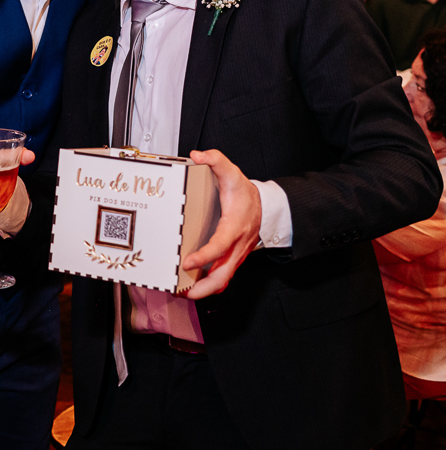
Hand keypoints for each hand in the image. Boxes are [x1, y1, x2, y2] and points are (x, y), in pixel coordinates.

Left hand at [182, 149, 261, 299]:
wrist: (266, 207)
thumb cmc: (245, 193)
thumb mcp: (232, 172)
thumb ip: (216, 160)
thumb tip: (198, 155)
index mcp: (234, 226)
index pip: (219, 246)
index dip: (204, 256)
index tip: (187, 262)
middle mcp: (236, 245)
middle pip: (224, 275)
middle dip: (205, 288)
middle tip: (184, 293)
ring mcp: (236, 255)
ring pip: (224, 279)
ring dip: (205, 290)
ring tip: (184, 294)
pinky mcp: (233, 259)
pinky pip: (223, 276)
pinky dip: (210, 284)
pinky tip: (193, 286)